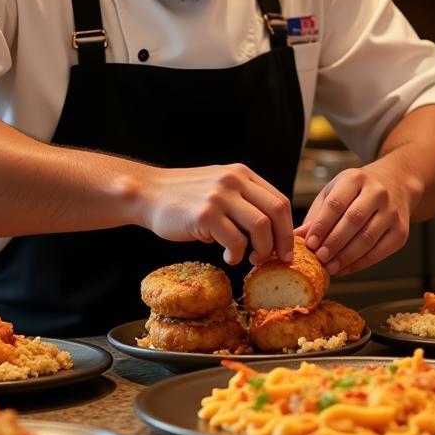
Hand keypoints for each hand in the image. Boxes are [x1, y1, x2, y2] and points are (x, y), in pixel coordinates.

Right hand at [137, 163, 293, 266]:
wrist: (147, 193)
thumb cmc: (183, 197)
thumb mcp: (218, 187)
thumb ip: (242, 200)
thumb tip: (270, 232)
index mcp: (241, 174)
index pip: (279, 200)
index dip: (287, 227)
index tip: (285, 247)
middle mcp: (234, 180)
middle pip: (277, 211)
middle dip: (283, 240)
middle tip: (279, 259)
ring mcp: (219, 196)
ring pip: (261, 226)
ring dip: (261, 250)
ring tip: (250, 260)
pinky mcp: (205, 215)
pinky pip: (235, 240)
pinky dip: (237, 254)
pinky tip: (228, 257)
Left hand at [296, 164, 414, 275]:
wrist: (395, 184)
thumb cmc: (357, 190)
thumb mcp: (333, 192)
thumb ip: (316, 215)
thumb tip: (296, 237)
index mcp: (356, 178)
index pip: (336, 203)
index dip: (322, 225)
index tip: (309, 243)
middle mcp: (377, 193)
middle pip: (353, 221)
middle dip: (334, 242)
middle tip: (319, 258)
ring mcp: (392, 212)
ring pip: (367, 238)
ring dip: (346, 256)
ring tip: (329, 267)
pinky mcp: (401, 231)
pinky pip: (380, 251)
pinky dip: (360, 263)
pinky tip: (344, 269)